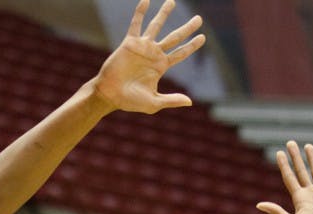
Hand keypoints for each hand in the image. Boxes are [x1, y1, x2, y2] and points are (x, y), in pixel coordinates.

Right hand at [94, 0, 204, 114]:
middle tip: (199, 19)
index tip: (202, 37)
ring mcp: (142, 47)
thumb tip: (190, 102)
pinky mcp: (130, 43)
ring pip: (156, 25)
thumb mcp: (154, 103)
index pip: (180, 53)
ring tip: (172, 1)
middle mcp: (153, 54)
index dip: (191, 46)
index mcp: (160, 66)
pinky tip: (146, 0)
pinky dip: (140, 12)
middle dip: (187, 28)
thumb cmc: (130, 102)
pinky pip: (136, 24)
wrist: (110, 95)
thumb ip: (172, 100)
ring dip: (164, 13)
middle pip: (174, 37)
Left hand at [256, 141, 312, 213]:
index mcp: (299, 200)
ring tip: (308, 146)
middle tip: (290, 142)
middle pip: (301, 171)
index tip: (279, 152)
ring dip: (312, 159)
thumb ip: (276, 213)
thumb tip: (258, 204)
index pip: (289, 178)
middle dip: (296, 157)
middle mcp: (310, 195)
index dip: (284, 165)